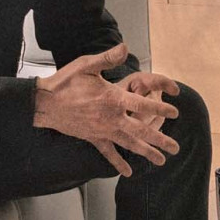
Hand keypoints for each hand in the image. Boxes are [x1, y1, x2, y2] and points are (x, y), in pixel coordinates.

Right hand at [33, 43, 178, 174]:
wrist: (44, 104)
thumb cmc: (65, 83)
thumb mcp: (87, 65)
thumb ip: (108, 58)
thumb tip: (126, 47)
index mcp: (113, 99)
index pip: (143, 104)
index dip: (161, 108)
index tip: (175, 113)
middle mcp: (112, 118)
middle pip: (141, 131)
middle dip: (160, 140)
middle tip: (175, 148)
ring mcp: (103, 131)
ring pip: (129, 144)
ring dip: (146, 153)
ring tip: (161, 161)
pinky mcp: (93, 138)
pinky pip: (108, 153)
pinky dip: (118, 163)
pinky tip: (128, 172)